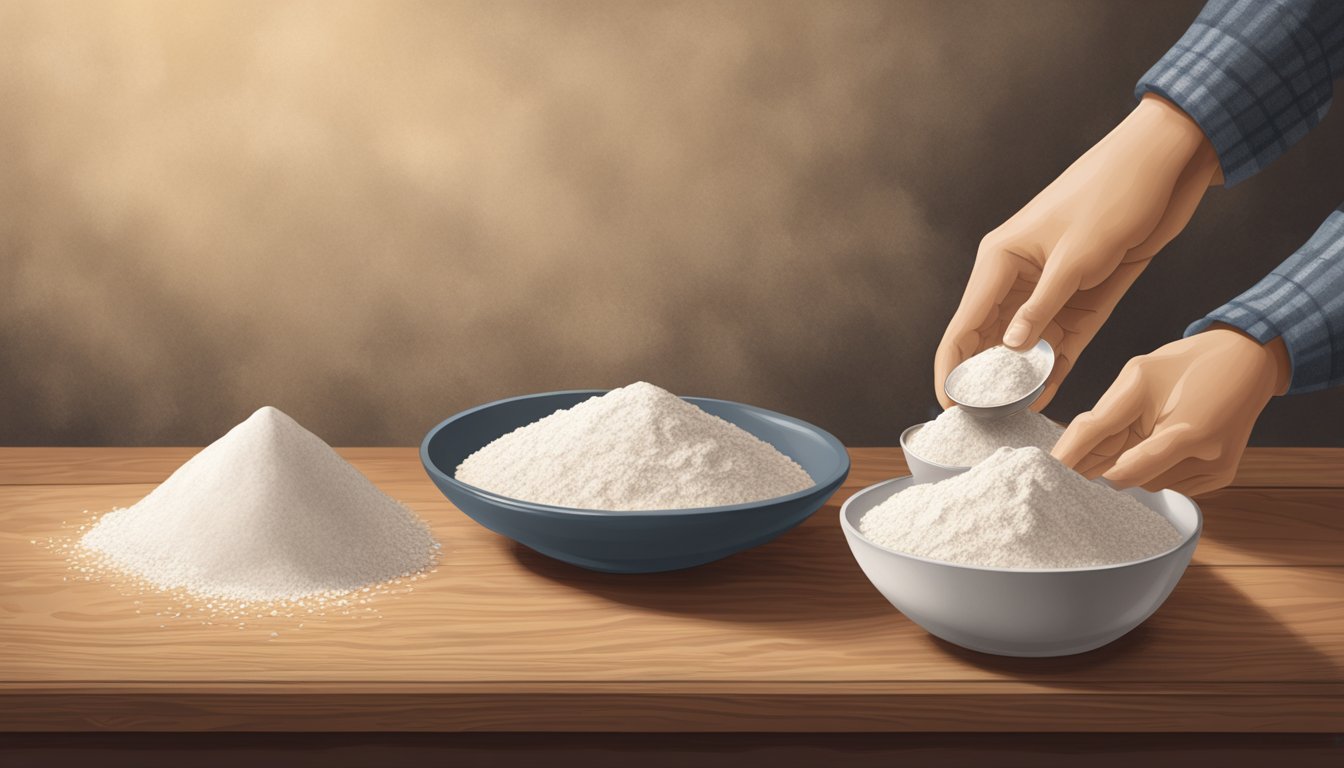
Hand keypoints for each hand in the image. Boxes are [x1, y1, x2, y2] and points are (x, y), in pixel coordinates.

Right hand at [934, 94, 1222, 408]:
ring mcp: (1050, 289)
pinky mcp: (1083, 297)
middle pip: (989, 339)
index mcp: (1000, 260)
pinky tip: (1045, 396)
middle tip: (983, 419)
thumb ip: (1042, 307)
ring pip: (1024, 345)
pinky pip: (1060, 341)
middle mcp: (1018, 277)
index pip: (963, 324)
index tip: (949, 405)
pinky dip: (1053, 367)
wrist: (1164, 168)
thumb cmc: (1112, 195)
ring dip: (1020, 377)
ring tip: (1013, 416)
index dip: (952, 368)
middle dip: (984, 378)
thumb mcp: (1075, 255)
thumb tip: (1010, 350)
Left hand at [1051, 326, 1290, 495]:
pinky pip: (1168, 483)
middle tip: (1067, 466)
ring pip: (1145, 484)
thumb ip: (1106, 417)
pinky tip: (1160, 439)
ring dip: (1128, 465)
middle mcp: (1204, 459)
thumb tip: (1074, 453)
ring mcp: (1214, 470)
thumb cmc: (1187, 364)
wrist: (1248, 360)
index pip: (1121, 468)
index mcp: (1185, 432)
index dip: (1084, 472)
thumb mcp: (1137, 377)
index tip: (1051, 479)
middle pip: (1131, 480)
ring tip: (1138, 429)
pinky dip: (1153, 467)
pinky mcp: (1220, 476)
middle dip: (1098, 469)